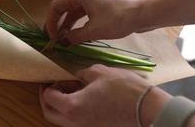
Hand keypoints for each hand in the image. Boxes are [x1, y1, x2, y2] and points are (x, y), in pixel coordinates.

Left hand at [39, 64, 171, 126]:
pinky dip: (72, 112)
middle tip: (52, 88)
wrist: (147, 108)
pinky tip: (83, 98)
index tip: (54, 79)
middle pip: (50, 114)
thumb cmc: (123, 88)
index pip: (48, 98)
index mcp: (72, 107)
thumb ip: (82, 74)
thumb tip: (77, 76)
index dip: (48, 87)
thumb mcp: (99, 73)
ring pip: (61, 120)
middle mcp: (74, 122)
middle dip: (47, 100)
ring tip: (69, 91)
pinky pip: (75, 122)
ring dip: (60, 106)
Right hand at [45, 0, 146, 44]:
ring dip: (66, 26)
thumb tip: (62, 43)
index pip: (56, 7)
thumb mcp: (94, 31)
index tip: (51, 38)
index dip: (50, 23)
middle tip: (53, 40)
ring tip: (62, 40)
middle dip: (57, 24)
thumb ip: (74, 36)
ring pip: (71, 12)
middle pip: (62, 8)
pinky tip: (74, 36)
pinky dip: (76, 24)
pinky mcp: (97, 4)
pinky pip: (81, 14)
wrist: (143, 14)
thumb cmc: (118, 19)